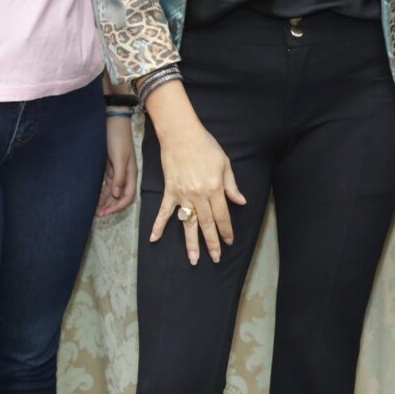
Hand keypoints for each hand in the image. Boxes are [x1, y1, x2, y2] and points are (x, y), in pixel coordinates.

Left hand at [98, 117, 137, 216]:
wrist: (113, 121)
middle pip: (120, 196)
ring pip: (112, 191)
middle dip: (110, 206)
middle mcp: (126, 175)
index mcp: (131, 174)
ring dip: (105, 201)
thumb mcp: (119, 158)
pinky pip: (107, 184)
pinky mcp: (110, 167)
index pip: (128, 197)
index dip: (117, 207)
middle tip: (97, 214)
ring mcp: (118, 171)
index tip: (105, 212)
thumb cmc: (118, 138)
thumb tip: (117, 195)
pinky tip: (94, 196)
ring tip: (94, 209)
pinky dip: (102, 191)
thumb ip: (119, 177)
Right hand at [148, 108, 245, 264]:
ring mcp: (183, 195)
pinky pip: (164, 212)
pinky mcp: (170, 191)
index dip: (226, 231)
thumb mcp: (224, 163)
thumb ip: (231, 185)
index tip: (229, 242)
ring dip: (191, 243)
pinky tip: (154, 239)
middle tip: (215, 259)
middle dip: (212, 243)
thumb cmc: (205, 145)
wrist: (181, 134)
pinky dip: (158, 225)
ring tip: (194, 259)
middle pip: (207, 224)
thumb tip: (240, 202)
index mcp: (215, 189)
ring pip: (188, 223)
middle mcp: (199, 195)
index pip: (222, 216)